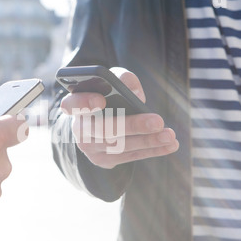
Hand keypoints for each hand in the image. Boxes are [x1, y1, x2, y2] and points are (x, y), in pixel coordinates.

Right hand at [60, 67, 178, 168]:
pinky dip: (152, 150)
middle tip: (158, 121)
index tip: (101, 101)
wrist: (96, 127)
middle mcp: (80, 129)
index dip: (83, 103)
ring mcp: (90, 148)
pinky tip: (170, 145)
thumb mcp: (111, 83)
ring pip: (120, 145)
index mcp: (75, 106)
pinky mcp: (103, 160)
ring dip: (148, 140)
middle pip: (104, 128)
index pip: (71, 104)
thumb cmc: (106, 98)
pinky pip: (130, 156)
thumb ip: (121, 80)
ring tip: (170, 135)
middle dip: (133, 125)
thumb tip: (134, 92)